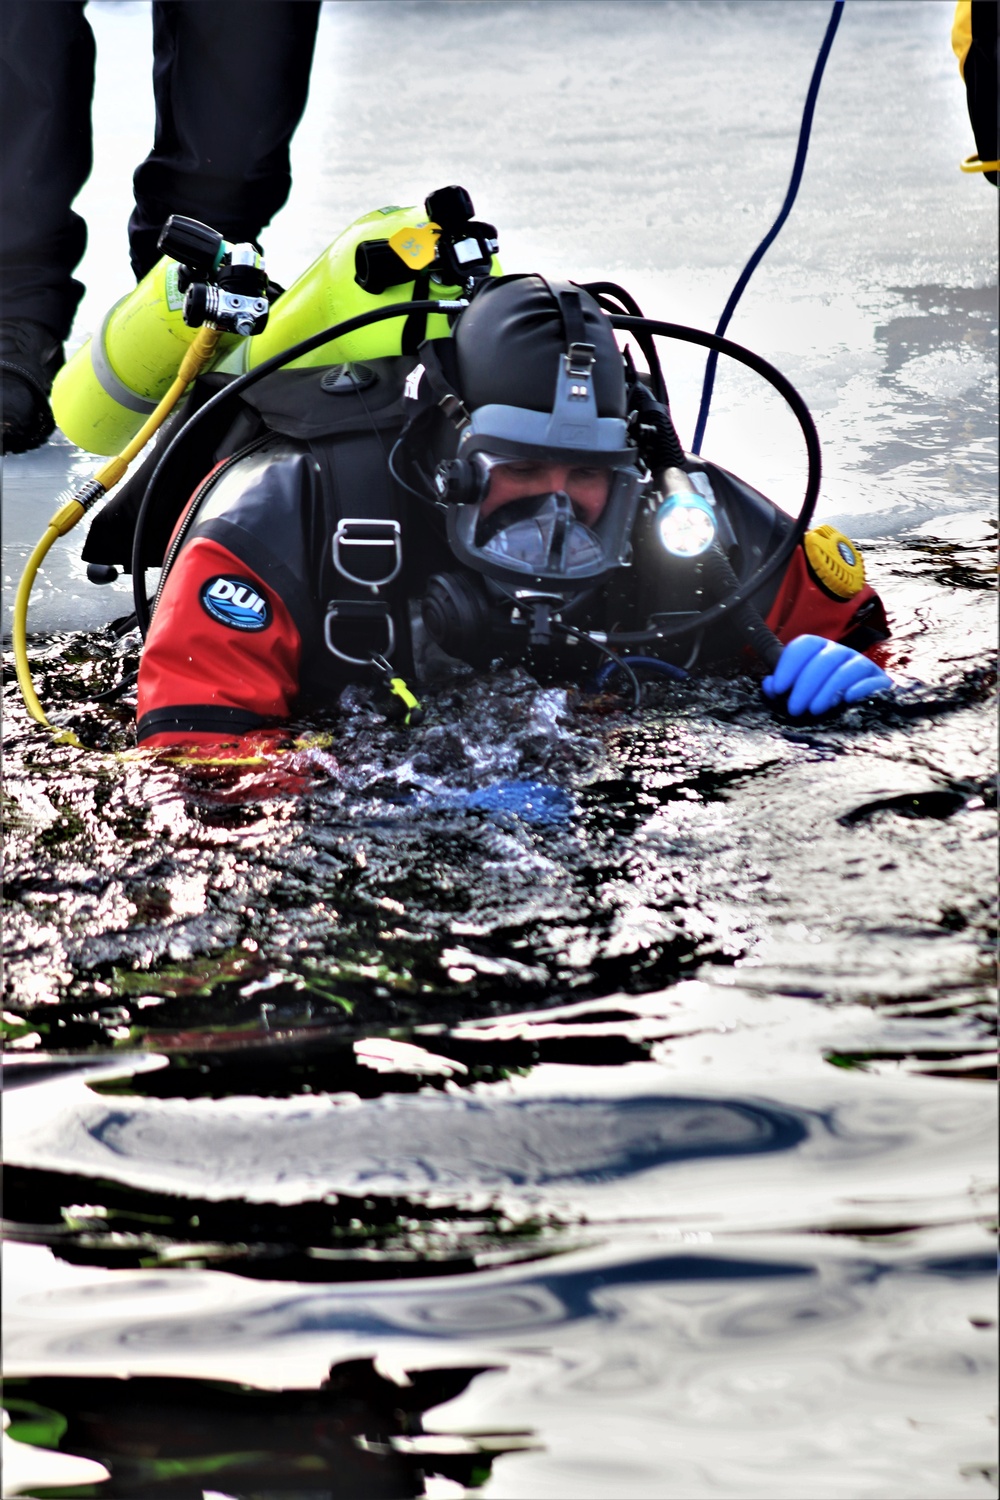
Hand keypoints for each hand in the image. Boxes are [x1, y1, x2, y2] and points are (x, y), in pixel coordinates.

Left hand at [762, 635, 891, 716]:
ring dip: (827, 690)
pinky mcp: (881, 682)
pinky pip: (871, 681)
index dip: (789, 664)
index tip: (779, 687)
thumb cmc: (824, 699)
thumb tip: (769, 684)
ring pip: (845, 670)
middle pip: (823, 659)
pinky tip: (846, 701)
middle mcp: (841, 653)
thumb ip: (781, 688)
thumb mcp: (800, 693)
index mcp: (820, 650)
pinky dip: (858, 689)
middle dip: (805, 684)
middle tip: (794, 708)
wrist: (863, 709)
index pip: (804, 645)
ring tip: (815, 710)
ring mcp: (862, 665)